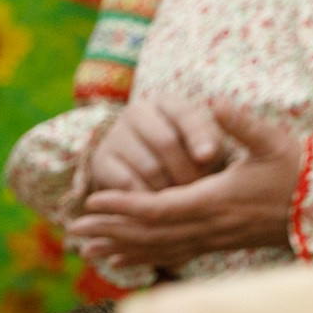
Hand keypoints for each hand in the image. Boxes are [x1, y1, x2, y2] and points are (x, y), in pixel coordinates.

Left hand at [68, 105, 303, 271]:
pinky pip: (170, 256)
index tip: (94, 199)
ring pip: (155, 249)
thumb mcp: (274, 141)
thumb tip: (211, 102)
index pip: (158, 207)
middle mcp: (207, 227)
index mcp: (215, 201)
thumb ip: (241, 123)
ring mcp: (210, 240)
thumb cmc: (301, 172)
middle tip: (74, 227)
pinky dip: (141, 258)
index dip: (123, 205)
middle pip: (147, 233)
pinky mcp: (214, 245)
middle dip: (109, 230)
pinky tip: (119, 261)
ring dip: (119, 248)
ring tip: (85, 247)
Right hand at [86, 94, 227, 193]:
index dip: (197, 136)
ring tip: (183, 204)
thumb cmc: (185, 154)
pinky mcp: (101, 161)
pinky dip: (145, 199)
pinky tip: (158, 210)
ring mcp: (115, 136)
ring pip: (148, 167)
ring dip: (169, 190)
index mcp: (166, 102)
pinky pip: (126, 184)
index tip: (208, 158)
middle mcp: (137, 112)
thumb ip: (211, 143)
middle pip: (165, 142)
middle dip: (185, 171)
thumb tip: (206, 155)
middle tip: (198, 194)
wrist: (141, 168)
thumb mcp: (202, 144)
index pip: (184, 115)